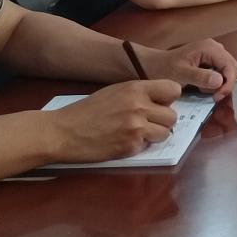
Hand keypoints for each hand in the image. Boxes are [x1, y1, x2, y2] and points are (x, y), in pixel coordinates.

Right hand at [46, 79, 181, 163]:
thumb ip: (139, 94)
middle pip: (173, 116)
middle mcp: (140, 107)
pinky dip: (139, 146)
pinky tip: (123, 141)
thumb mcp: (115, 91)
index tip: (160, 104)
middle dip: (162, 120)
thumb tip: (161, 101)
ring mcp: (136, 128)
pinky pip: (147, 146)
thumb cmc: (86, 110)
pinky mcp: (130, 147)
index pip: (174, 90)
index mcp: (136, 89)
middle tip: (147, 122)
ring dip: (154, 135)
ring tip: (137, 133)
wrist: (62, 132)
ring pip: (165, 133)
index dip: (168, 99)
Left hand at [142, 38, 236, 100]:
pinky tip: (205, 90)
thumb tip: (220, 81)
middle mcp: (214, 48)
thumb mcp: (180, 74)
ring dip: (221, 84)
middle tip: (214, 98)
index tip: (218, 97)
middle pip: (231, 67)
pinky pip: (220, 73)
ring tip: (207, 94)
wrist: (151, 66)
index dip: (228, 82)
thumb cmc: (163, 68)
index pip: (229, 65)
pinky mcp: (209, 61)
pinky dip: (216, 84)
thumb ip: (199, 77)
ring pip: (227, 71)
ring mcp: (212, 54)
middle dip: (226, 84)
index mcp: (209, 48)